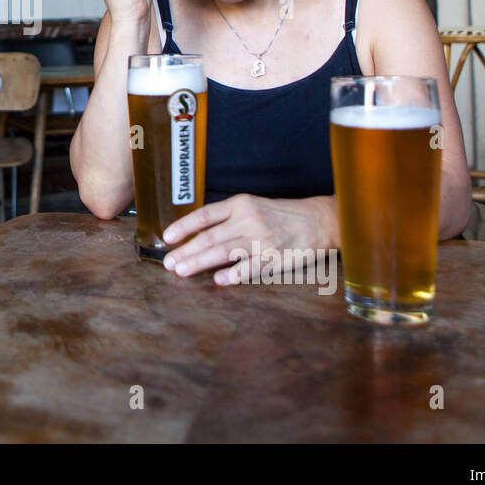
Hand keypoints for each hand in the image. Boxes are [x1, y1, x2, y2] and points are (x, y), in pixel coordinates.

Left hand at [160, 194, 337, 283]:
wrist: (317, 220)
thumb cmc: (280, 214)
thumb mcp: (252, 206)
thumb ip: (227, 217)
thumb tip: (196, 233)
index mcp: (241, 204)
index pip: (205, 215)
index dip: (184, 226)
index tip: (168, 237)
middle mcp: (249, 220)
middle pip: (210, 237)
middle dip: (186, 251)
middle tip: (169, 262)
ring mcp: (262, 239)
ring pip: (224, 252)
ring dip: (200, 262)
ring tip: (182, 271)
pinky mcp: (275, 257)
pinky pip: (250, 268)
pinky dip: (233, 274)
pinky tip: (218, 280)